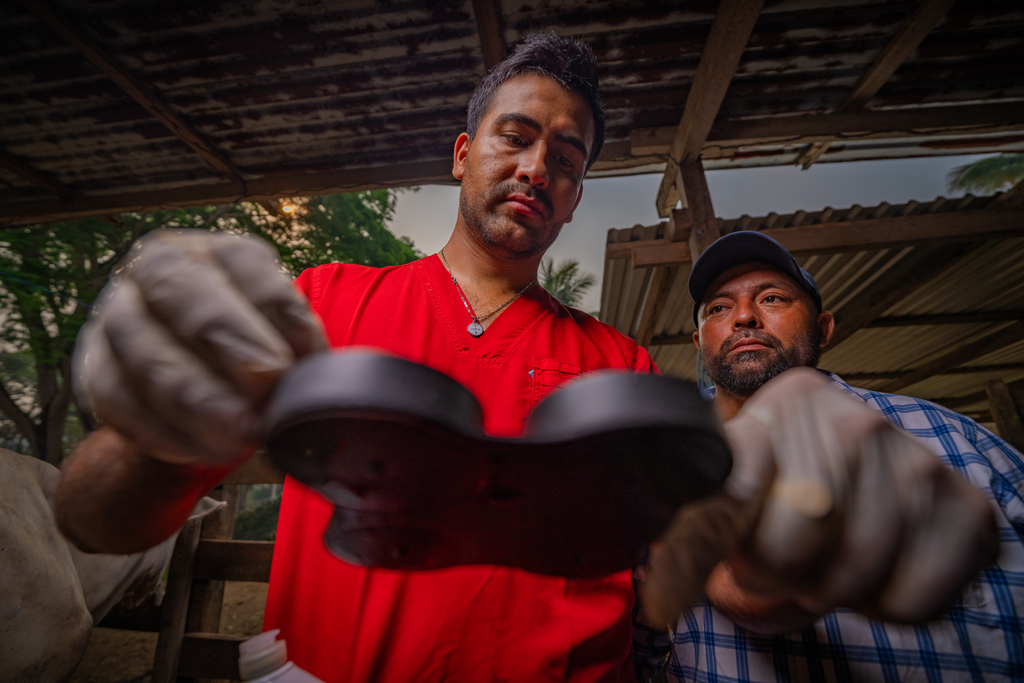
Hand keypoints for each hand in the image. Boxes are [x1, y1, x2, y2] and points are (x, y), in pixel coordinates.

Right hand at [74, 230, 325, 464]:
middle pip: (186, 297)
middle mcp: (158, 270)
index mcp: (216, 252)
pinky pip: (122, 402)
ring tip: (241, 436)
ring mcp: (119, 317)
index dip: (279, 310)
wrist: (193, 378)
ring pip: (149, 355)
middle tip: (269, 387)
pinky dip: (166, 432)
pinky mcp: (96, 370)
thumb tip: (316, 380)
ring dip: (200, 401)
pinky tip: (203, 451)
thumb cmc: (251, 346)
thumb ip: (298, 346)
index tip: (305, 357)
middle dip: (232, 345)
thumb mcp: (282, 332)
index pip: (245, 265)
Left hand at [642, 368, 997, 629]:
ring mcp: (919, 459)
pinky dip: (884, 607)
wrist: (853, 487)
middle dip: (777, 573)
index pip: (742, 490)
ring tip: (824, 562)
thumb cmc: (779, 488)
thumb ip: (694, 512)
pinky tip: (874, 571)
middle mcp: (858, 418)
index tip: (740, 553)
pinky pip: (913, 600)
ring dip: (830, 591)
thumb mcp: (729, 485)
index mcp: (790, 399)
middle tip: (780, 563)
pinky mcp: (967, 508)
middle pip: (797, 541)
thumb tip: (662, 589)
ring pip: (855, 576)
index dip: (737, 541)